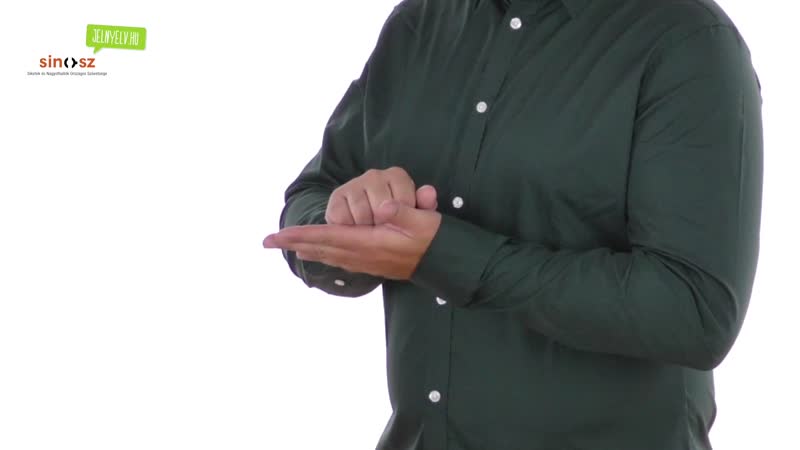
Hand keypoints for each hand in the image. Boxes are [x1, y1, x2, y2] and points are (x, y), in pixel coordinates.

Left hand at [264, 198, 441, 279]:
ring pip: (329, 255)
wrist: (447, 263)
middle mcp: (363, 255)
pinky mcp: (372, 264)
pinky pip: (339, 259)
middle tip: (268, 241)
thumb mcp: (423, 220)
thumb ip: (402, 211)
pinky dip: (323, 254)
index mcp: (370, 243)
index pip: (328, 237)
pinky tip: (317, 253)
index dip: (301, 235)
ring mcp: (367, 262)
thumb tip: (382, 207)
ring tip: (288, 245)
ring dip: (307, 248)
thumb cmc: (435, 238)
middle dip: (295, 243)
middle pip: (321, 248)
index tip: (278, 235)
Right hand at [326, 166, 437, 224]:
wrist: (369, 230)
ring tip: (370, 229)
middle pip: (381, 207)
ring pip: (362, 213)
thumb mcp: (417, 218)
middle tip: (384, 228)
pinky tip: (355, 227)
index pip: (403, 200)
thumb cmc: (397, 222)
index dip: (403, 218)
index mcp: (397, 176)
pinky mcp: (337, 197)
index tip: (401, 223)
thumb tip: (428, 192)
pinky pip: (343, 218)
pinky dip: (349, 227)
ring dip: (367, 228)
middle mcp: (375, 175)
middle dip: (384, 225)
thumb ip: (425, 205)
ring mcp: (354, 184)